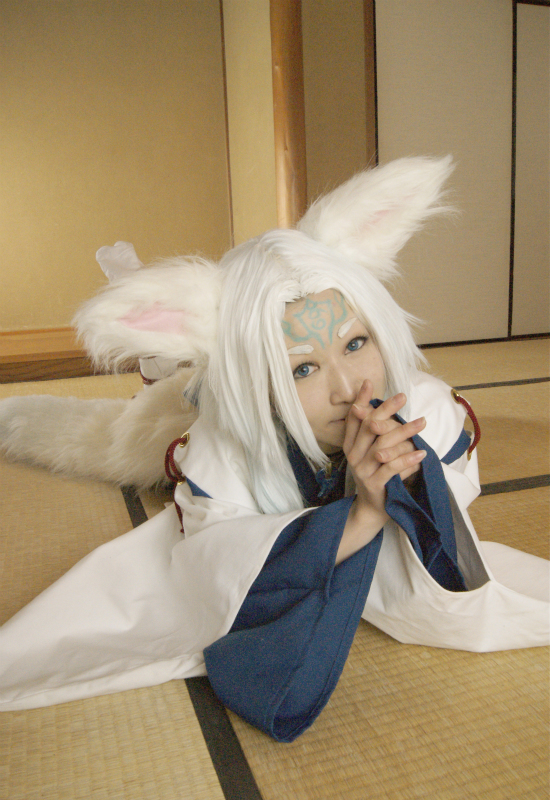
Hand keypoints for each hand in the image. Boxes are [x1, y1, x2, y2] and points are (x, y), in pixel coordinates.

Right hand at [335, 381, 425, 563]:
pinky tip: (422, 452)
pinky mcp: (374, 484)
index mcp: (351, 445)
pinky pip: (392, 468)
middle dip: (386, 410)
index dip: (360, 400)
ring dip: (404, 432)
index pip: (354, 418)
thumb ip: (377, 433)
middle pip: (369, 427)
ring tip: (422, 423)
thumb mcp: (374, 452)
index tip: (369, 382)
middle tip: (403, 396)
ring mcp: (362, 471)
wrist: (372, 509)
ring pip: (383, 446)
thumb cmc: (377, 475)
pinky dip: (408, 459)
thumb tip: (386, 408)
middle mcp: (354, 456)